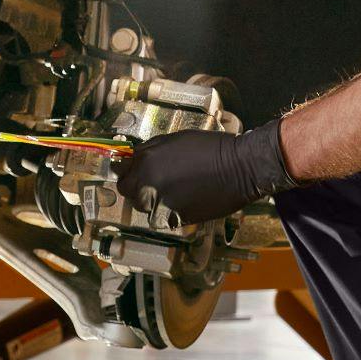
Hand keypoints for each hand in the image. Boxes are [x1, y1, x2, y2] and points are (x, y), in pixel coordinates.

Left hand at [115, 119, 295, 224]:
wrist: (240, 168)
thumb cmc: (211, 149)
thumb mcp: (174, 139)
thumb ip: (149, 151)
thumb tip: (133, 157)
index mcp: (146, 163)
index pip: (120, 174)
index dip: (127, 173)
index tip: (132, 172)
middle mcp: (150, 186)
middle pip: (129, 194)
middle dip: (138, 188)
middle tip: (156, 182)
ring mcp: (163, 205)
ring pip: (147, 208)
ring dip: (155, 201)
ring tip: (176, 190)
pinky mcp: (178, 220)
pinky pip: (165, 218)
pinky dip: (172, 211)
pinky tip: (187, 198)